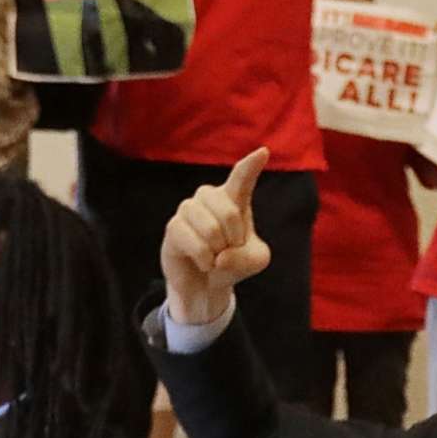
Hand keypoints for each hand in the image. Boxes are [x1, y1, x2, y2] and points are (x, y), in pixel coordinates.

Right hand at [161, 146, 273, 326]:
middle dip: (235, 240)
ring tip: (215, 256)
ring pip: (211, 228)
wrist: (206, 284)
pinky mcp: (173, 227)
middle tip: (228, 250)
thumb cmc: (233, 262)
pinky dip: (205, 260)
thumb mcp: (255, 260)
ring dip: (218, 251)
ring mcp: (189, 209)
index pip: (242, 177)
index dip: (251, 166)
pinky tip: (204, 263)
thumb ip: (248, 256)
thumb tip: (220, 258)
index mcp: (235, 197)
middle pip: (230, 212)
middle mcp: (210, 197)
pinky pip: (195, 243)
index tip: (263, 152)